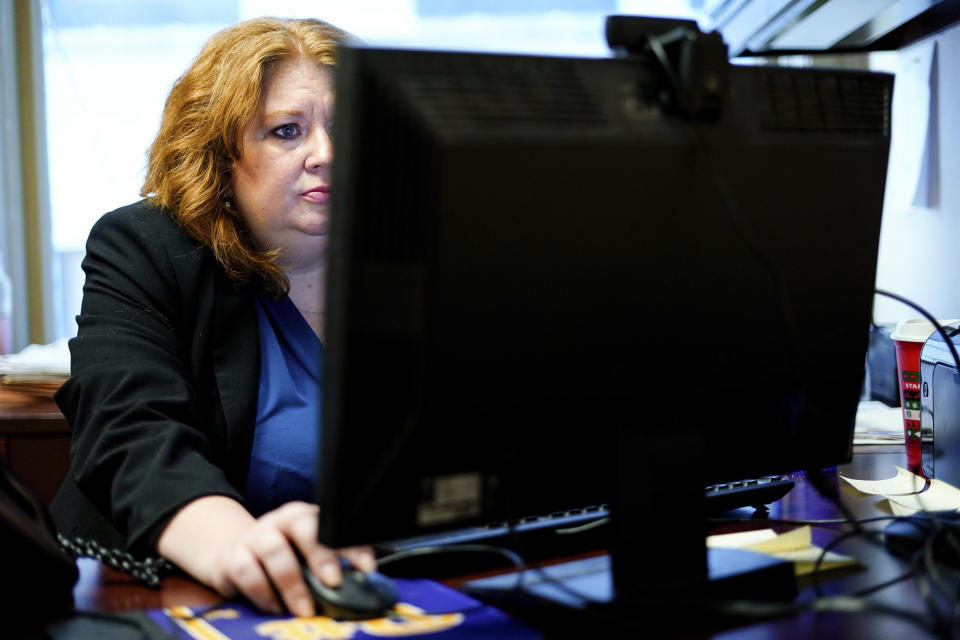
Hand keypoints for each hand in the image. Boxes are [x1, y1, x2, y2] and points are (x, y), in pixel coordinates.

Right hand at [157, 497, 374, 616]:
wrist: (231, 555)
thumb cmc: (281, 559)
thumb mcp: (306, 558)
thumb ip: (328, 567)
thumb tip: (359, 589)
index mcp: (306, 517)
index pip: (333, 525)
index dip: (352, 546)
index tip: (366, 568)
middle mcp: (281, 520)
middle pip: (303, 526)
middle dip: (321, 554)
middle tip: (333, 583)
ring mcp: (256, 535)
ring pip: (274, 550)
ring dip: (292, 583)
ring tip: (304, 608)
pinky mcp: (233, 555)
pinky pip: (248, 571)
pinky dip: (263, 593)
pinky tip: (275, 607)